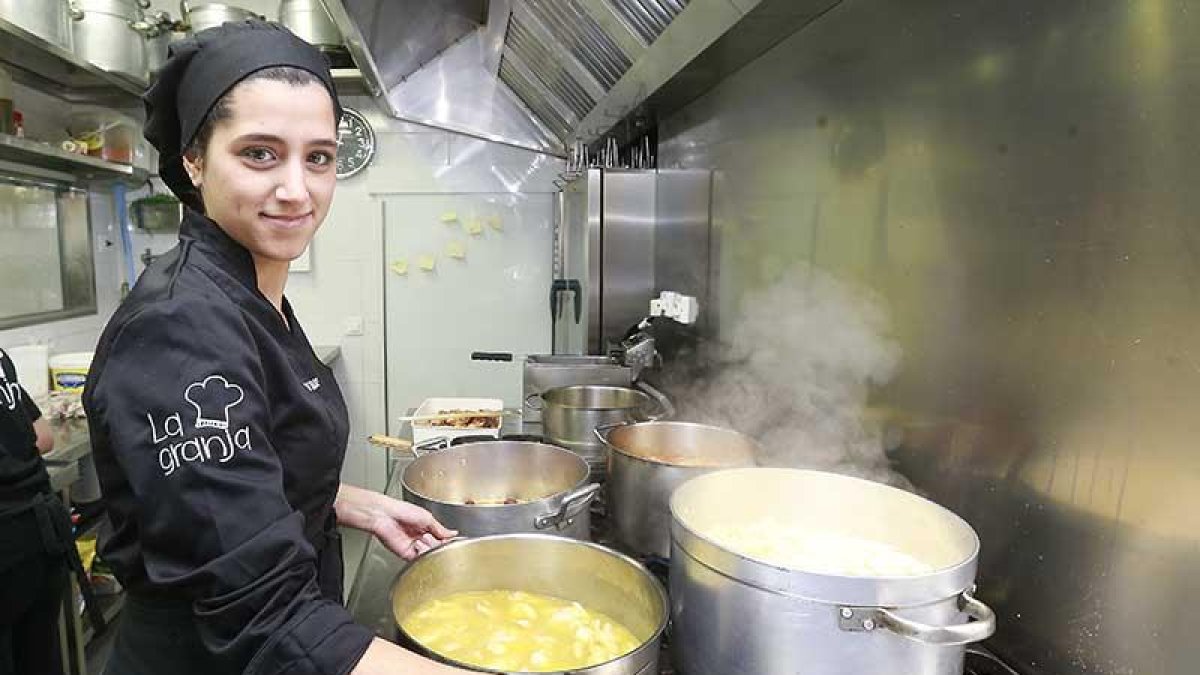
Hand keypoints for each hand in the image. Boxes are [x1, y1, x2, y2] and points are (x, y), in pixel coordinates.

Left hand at [336, 485, 457, 559]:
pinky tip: (419, 545)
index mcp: (425, 526)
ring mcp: (413, 546)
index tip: (452, 541)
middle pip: (436, 547)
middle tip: (440, 541)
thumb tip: (453, 533)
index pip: (441, 537)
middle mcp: (420, 537)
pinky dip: (421, 554)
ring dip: (429, 549)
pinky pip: (418, 559)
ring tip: (425, 540)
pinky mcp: (406, 554)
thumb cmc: (401, 511)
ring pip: (428, 554)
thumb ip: (441, 529)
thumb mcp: (427, 517)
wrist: (384, 516)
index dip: (446, 540)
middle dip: (439, 545)